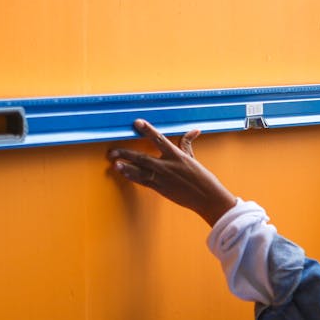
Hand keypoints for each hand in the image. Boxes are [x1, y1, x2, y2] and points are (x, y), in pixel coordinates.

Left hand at [107, 119, 236, 226]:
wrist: (206, 197)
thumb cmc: (202, 177)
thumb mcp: (193, 158)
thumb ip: (188, 143)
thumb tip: (194, 130)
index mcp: (176, 155)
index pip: (159, 139)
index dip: (147, 130)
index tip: (137, 122)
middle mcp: (167, 165)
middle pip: (142, 157)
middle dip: (126, 153)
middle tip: (113, 150)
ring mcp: (162, 178)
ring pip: (140, 170)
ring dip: (126, 166)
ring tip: (114, 162)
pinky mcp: (161, 188)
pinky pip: (143, 181)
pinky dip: (132, 176)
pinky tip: (124, 173)